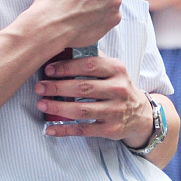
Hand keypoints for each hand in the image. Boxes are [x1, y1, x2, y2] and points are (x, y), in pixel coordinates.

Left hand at [35, 54, 151, 145]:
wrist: (140, 114)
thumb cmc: (118, 88)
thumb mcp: (114, 71)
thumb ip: (94, 60)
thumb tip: (63, 51)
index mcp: (118, 71)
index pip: (90, 65)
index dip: (67, 67)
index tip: (48, 70)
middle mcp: (118, 90)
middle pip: (83, 88)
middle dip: (57, 87)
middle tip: (39, 87)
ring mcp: (115, 111)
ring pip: (81, 110)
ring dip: (58, 107)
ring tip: (42, 103)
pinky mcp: (111, 129)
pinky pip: (83, 130)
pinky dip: (65, 130)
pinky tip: (50, 128)